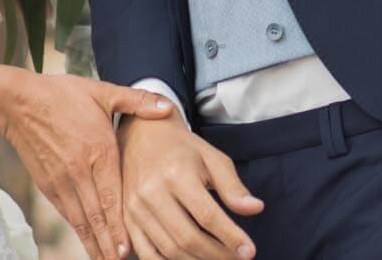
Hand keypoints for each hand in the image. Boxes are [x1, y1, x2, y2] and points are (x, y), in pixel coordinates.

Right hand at [1, 70, 176, 259]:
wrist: (19, 102)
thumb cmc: (62, 95)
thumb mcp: (103, 92)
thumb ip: (137, 101)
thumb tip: (168, 106)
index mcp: (98, 150)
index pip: (111, 196)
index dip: (120, 224)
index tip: (128, 248)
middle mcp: (79, 171)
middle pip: (97, 215)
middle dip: (109, 243)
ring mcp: (62, 180)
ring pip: (80, 219)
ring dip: (93, 242)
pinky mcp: (47, 184)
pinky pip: (66, 213)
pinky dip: (78, 230)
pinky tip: (87, 241)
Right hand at [116, 113, 264, 259]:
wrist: (142, 135)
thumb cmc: (182, 148)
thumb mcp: (212, 158)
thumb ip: (233, 186)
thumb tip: (255, 209)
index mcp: (177, 174)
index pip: (207, 216)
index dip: (231, 237)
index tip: (249, 251)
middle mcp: (152, 193)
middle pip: (188, 238)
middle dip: (217, 254)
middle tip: (237, 259)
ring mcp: (135, 209)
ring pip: (168, 250)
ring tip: (218, 259)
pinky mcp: (126, 219)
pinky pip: (146, 254)